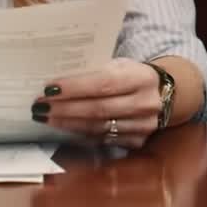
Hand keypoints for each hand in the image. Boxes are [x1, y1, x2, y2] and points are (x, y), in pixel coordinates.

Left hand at [34, 58, 162, 149]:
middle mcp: (145, 103)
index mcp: (141, 77)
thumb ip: (97, 72)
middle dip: (64, 108)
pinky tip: (65, 127)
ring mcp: (143, 126)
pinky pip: (102, 139)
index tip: (49, 88)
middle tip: (39, 106)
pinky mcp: (138, 141)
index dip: (75, 87)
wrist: (167, 93)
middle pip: (98, 109)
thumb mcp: (122, 65)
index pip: (103, 83)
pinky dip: (80, 133)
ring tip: (46, 117)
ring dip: (67, 123)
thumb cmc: (133, 75)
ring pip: (98, 127)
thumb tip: (58, 82)